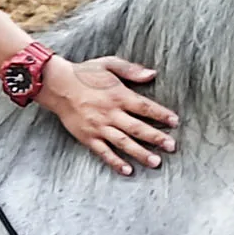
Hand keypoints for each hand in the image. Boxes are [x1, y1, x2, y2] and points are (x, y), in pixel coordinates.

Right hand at [37, 55, 178, 174]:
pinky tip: (127, 170)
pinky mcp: (88, 137)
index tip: (175, 121)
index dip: (161, 114)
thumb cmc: (84, 74)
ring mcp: (99, 127)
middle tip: (172, 147)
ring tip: (155, 162)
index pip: (145, 107)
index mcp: (118, 95)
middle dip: (156, 137)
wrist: (58, 86)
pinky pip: (104, 152)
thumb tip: (152, 74)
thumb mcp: (108, 64)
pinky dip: (115, 162)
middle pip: (137, 128)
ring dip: (140, 153)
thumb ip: (131, 70)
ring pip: (123, 142)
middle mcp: (111, 113)